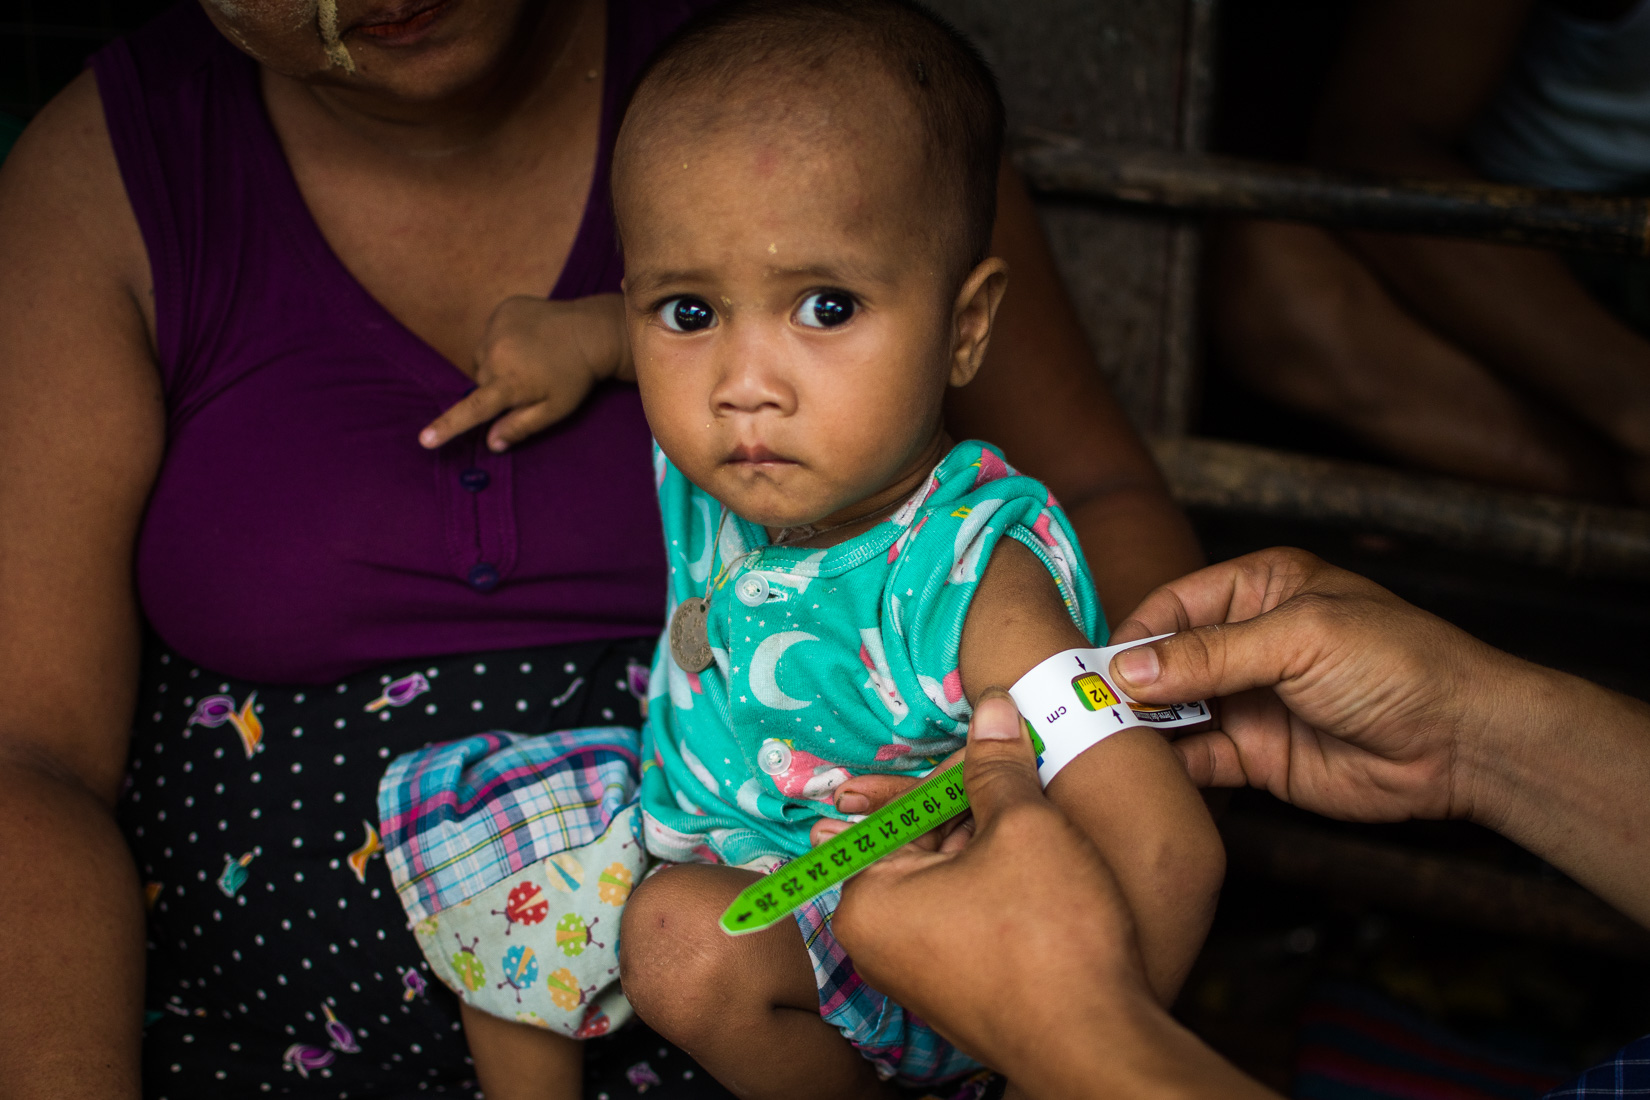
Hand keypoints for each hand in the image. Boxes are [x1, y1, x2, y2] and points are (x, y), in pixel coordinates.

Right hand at [419, 293, 628, 451]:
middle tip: (527, 383)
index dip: (447, 426)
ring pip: (483, 357)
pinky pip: (491, 333)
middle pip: (480, 382)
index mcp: (510, 383)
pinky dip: (503, 340)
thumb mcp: (555, 409)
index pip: (472, 410)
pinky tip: (528, 340)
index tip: (425, 439)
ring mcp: (497, 328)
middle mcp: (497, 354)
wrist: (592, 331)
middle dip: (496, 388)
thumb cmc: (575, 376)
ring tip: (529, 359)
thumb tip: (491, 443)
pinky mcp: (502, 310)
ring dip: (497, 363)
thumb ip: (521, 426)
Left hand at [828, 693, 1151, 1089]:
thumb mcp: (1024, 826)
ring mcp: (916, 970)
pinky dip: (995, 884)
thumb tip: (991, 707)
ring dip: (988, 843)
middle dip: (972, 806)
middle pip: (918, 843)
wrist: (1099, 1041)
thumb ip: (997, 764)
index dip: (956, 770)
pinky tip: (1040, 868)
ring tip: (1039, 822)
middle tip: (1021, 775)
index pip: (898, 809)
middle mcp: (876, 942)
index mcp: (868, 900)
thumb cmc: (1052, 938)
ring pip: (947, 876)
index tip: (995, 745)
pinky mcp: (955, 987)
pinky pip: (964, 913)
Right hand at [1107, 547, 1525, 824]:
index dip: (1133, 635)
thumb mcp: (1299, 639)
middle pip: (1165, 661)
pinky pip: (1199, 760)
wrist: (1464, 743)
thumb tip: (1128, 668)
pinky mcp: (1257, 757)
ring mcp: (1250, 701)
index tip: (1094, 669)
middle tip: (1081, 711)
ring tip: (1098, 745)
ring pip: (1175, 713)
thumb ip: (1211, 655)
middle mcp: (1248, 643)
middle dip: (1126, 685)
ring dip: (1141, 729)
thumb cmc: (1398, 663)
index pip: (1173, 605)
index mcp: (1259, 589)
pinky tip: (1139, 776)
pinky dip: (1169, 769)